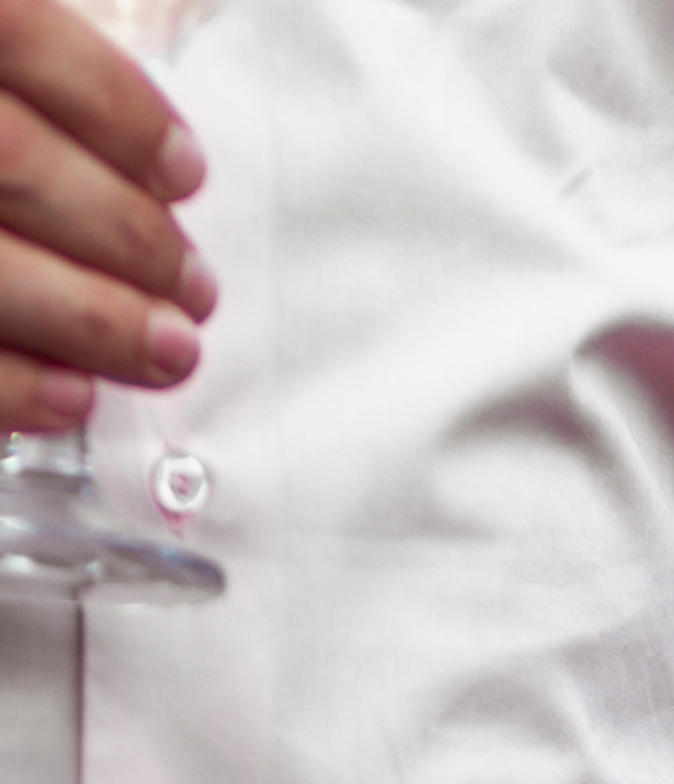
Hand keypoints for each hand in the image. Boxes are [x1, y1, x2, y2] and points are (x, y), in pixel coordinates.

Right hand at [0, 0, 214, 427]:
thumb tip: (139, 172)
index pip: (23, 34)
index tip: (184, 173)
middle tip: (192, 286)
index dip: (119, 108)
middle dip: (124, 233)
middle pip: (13, 159)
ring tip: (163, 348)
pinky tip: (72, 395)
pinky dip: (13, 385)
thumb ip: (24, 86)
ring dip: (92, 318)